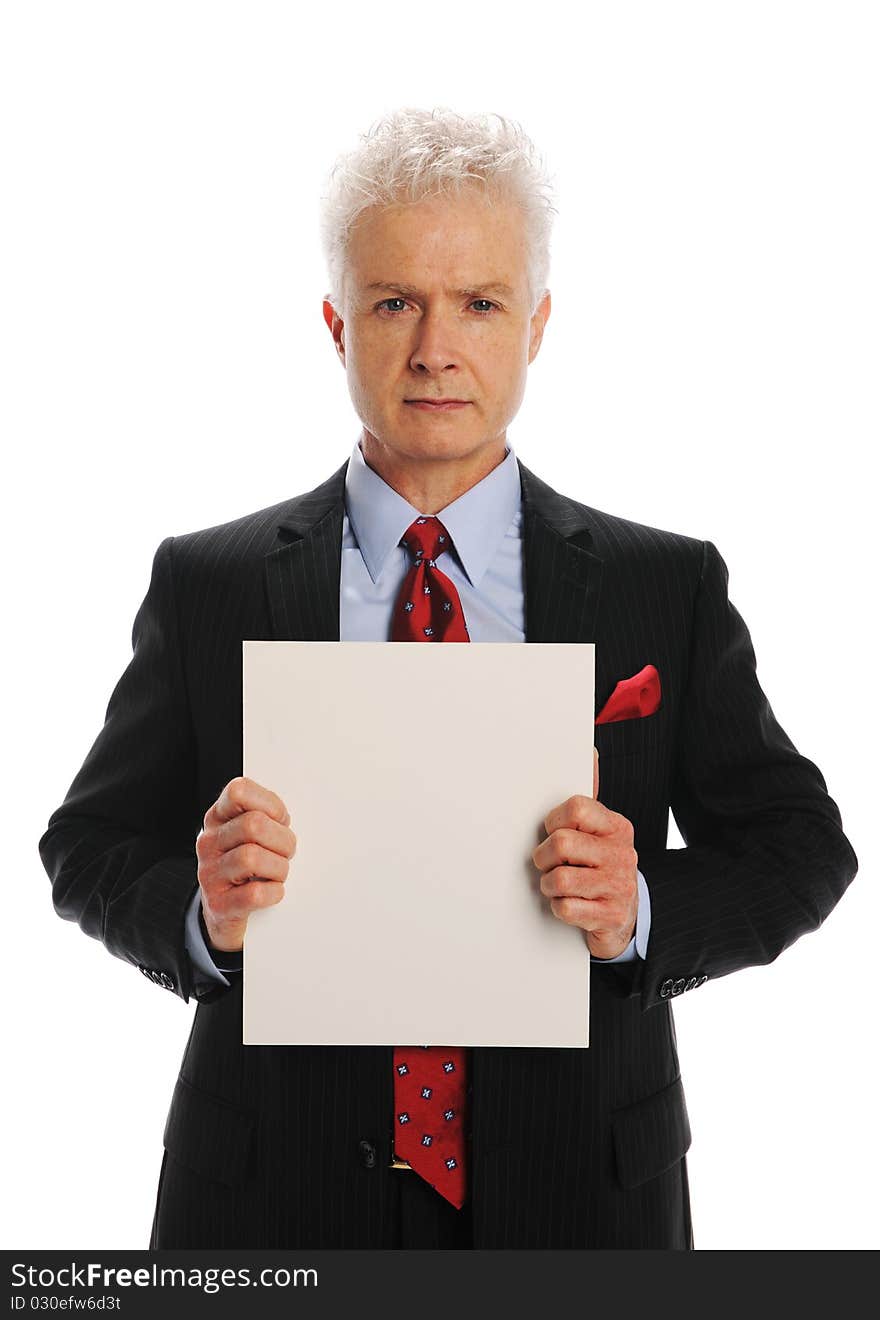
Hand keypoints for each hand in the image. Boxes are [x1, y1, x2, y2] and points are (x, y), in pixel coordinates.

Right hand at [195, 776, 296, 952]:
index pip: (238, 791)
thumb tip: (284, 819)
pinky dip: (273, 893)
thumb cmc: (246, 868)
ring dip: (279, 868)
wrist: (224, 913)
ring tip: (278, 873)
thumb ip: (265, 818)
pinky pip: (255, 893)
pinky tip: (272, 892)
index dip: (270, 804)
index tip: (280, 820)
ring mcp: (210, 874)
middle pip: (253, 825)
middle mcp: (209, 842)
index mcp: (218, 818)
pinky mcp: (218, 905)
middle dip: (282, 840)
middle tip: (286, 853)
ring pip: (253, 858)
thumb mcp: (250, 835)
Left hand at [531, 748, 638, 959]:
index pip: (576, 808)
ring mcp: (618, 886)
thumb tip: (590, 750)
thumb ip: (587, 800)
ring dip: (548, 885)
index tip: (553, 831)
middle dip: (544, 856)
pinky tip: (570, 904)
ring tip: (556, 885)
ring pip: (559, 879)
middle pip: (561, 844)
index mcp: (617, 827)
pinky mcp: (611, 916)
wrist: (626, 916)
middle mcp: (622, 854)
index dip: (554, 821)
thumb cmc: (601, 867)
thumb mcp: (599, 832)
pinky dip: (559, 908)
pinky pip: (566, 908)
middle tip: (548, 862)